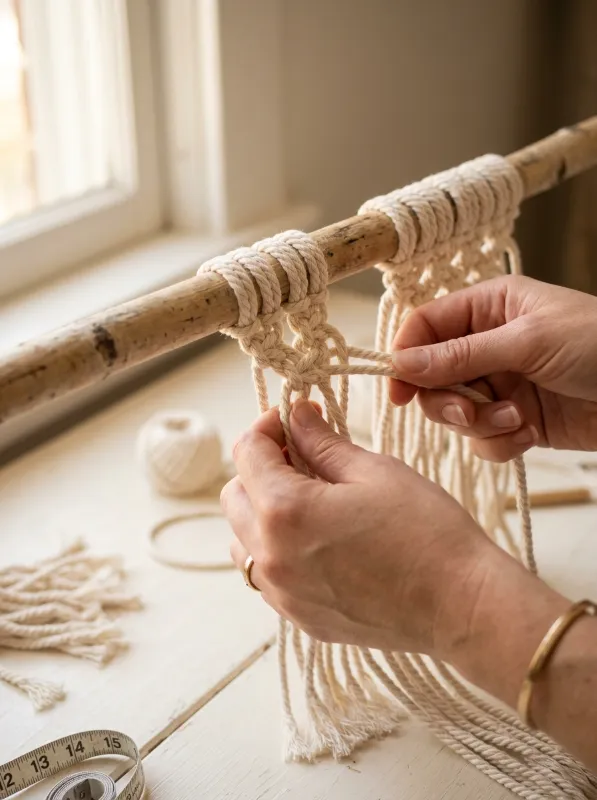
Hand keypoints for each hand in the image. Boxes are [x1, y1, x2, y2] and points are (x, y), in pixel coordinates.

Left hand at [221, 399, 515, 657]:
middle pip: (234, 495)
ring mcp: (283, 594)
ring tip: (308, 498)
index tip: (292, 417)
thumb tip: (296, 416)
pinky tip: (318, 539)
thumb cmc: (427, 531)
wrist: (462, 607)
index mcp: (285, 511)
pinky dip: (277, 548)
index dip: (268, 425)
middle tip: (301, 454)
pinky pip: (267, 574)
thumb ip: (322, 441)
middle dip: (259, 466)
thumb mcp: (374, 471)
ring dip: (261, 510)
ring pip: (242, 538)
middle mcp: (271, 557)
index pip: (247, 452)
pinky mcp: (300, 617)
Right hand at [390, 275, 596, 460]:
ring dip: (480, 423)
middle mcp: (487, 345)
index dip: (405, 357)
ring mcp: (500, 384)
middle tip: (471, 412)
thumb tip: (401, 362)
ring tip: (517, 420)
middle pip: (431, 376)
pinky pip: (482, 438)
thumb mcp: (527, 342)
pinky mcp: (516, 420)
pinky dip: (499, 442)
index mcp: (488, 308)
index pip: (425, 327)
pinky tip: (530, 434)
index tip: (398, 391)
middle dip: (447, 400)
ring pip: (454, 411)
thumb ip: (460, 355)